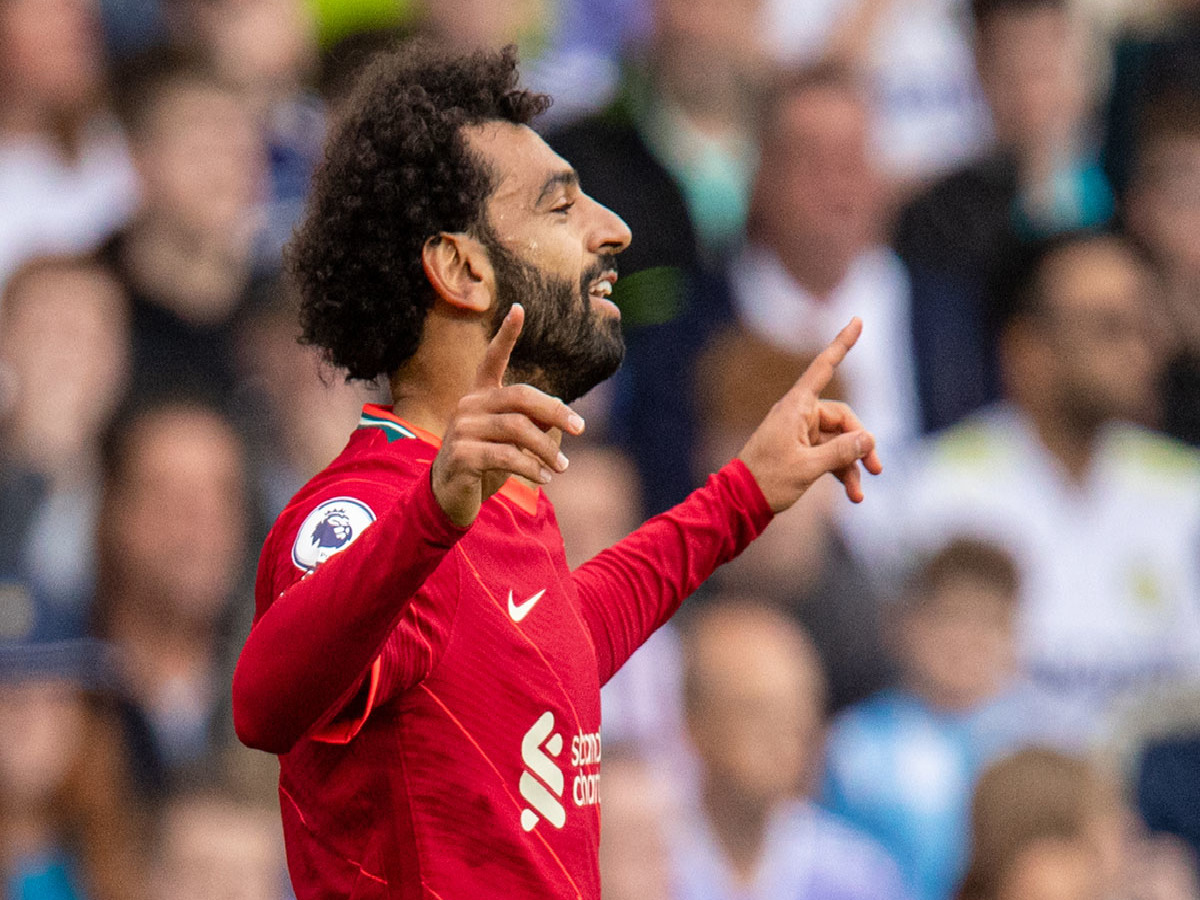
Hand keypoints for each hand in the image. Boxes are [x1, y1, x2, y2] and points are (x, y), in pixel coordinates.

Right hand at [431, 304, 584, 525]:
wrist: (450, 498)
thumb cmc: (486, 464)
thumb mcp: (514, 442)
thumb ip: (534, 424)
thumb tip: (560, 413)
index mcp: (480, 395)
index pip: (492, 359)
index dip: (506, 334)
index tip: (518, 308)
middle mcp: (469, 405)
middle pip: (521, 397)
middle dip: (555, 412)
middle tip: (580, 429)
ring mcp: (462, 428)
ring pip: (517, 429)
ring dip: (546, 450)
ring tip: (563, 467)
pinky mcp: (461, 454)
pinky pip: (506, 455)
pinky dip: (530, 467)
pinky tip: (543, 478)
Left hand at [737, 318, 882, 512]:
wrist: (739, 501)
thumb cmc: (768, 480)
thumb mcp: (808, 467)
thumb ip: (841, 451)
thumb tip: (868, 439)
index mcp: (796, 407)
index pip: (824, 367)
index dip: (842, 344)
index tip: (858, 320)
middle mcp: (799, 414)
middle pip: (843, 418)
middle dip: (861, 445)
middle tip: (876, 469)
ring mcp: (799, 432)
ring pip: (838, 441)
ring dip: (851, 466)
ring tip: (858, 495)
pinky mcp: (799, 449)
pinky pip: (828, 453)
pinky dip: (840, 471)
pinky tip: (852, 495)